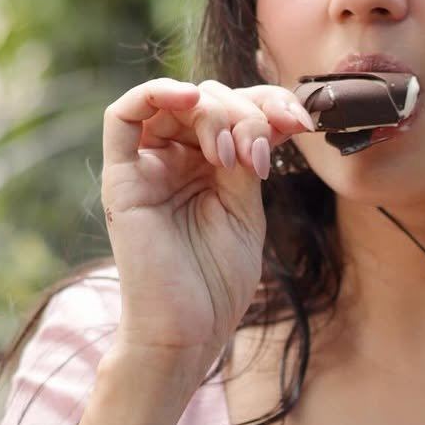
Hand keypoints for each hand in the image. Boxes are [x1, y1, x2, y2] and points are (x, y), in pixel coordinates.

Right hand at [101, 78, 313, 377]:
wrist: (189, 330)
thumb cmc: (217, 281)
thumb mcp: (246, 209)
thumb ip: (248, 159)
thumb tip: (265, 114)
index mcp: (210, 167)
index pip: (236, 112)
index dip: (270, 104)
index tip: (302, 122)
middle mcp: (176, 160)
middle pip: (209, 100)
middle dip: (248, 112)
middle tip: (267, 146)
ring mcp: (147, 167)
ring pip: (174, 102)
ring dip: (214, 111)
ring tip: (234, 154)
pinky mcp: (122, 178)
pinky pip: (122, 116)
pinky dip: (155, 93)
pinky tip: (190, 100)